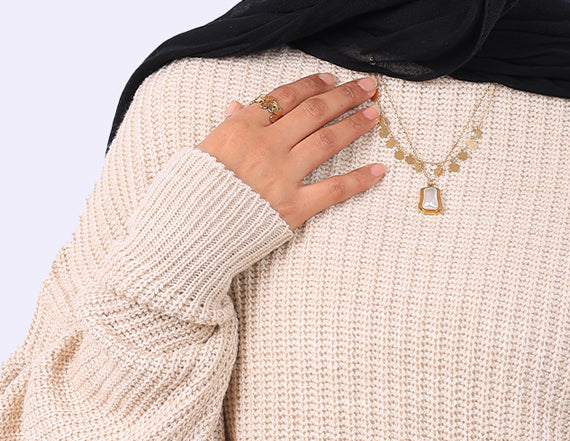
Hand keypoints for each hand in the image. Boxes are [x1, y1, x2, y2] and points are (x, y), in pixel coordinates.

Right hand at [196, 70, 384, 230]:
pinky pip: (334, 189)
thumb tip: (239, 107)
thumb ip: (229, 127)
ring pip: (327, 141)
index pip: (286, 97)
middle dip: (344, 96)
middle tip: (367, 88)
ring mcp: (282, 176)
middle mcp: (267, 146)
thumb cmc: (194, 191)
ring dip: (354, 124)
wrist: (190, 231)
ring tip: (374, 115)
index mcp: (243, 127)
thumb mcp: (205, 149)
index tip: (331, 80)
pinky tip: (378, 169)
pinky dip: (359, 179)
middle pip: (313, 111)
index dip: (313, 85)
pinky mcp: (294, 207)